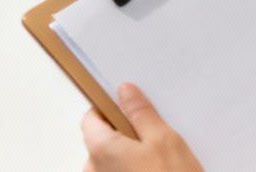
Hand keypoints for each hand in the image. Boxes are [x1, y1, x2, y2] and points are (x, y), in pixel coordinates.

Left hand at [79, 83, 202, 171]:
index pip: (91, 119)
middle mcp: (93, 171)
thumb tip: (124, 91)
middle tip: (153, 140)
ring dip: (129, 159)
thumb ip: (140, 112)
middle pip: (100, 142)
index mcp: (100, 149)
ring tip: (159, 163)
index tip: (128, 109)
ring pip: (110, 163)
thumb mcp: (164, 139)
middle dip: (123, 137)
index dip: (109, 109)